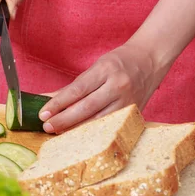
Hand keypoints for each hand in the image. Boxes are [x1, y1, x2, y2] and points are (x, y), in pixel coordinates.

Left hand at [39, 43, 166, 133]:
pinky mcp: (134, 113)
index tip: (43, 113)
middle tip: (47, 127)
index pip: (77, 90)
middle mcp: (118, 85)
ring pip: (98, 121)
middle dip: (64, 120)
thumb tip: (47, 99)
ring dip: (76, 129)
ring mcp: (128, 101)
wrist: (151, 59)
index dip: (58, 103)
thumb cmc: (119, 62)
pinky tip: (80, 136)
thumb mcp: (96, 67)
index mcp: (106, 70)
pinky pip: (110, 125)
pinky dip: (93, 132)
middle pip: (86, 108)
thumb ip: (74, 86)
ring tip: (59, 133)